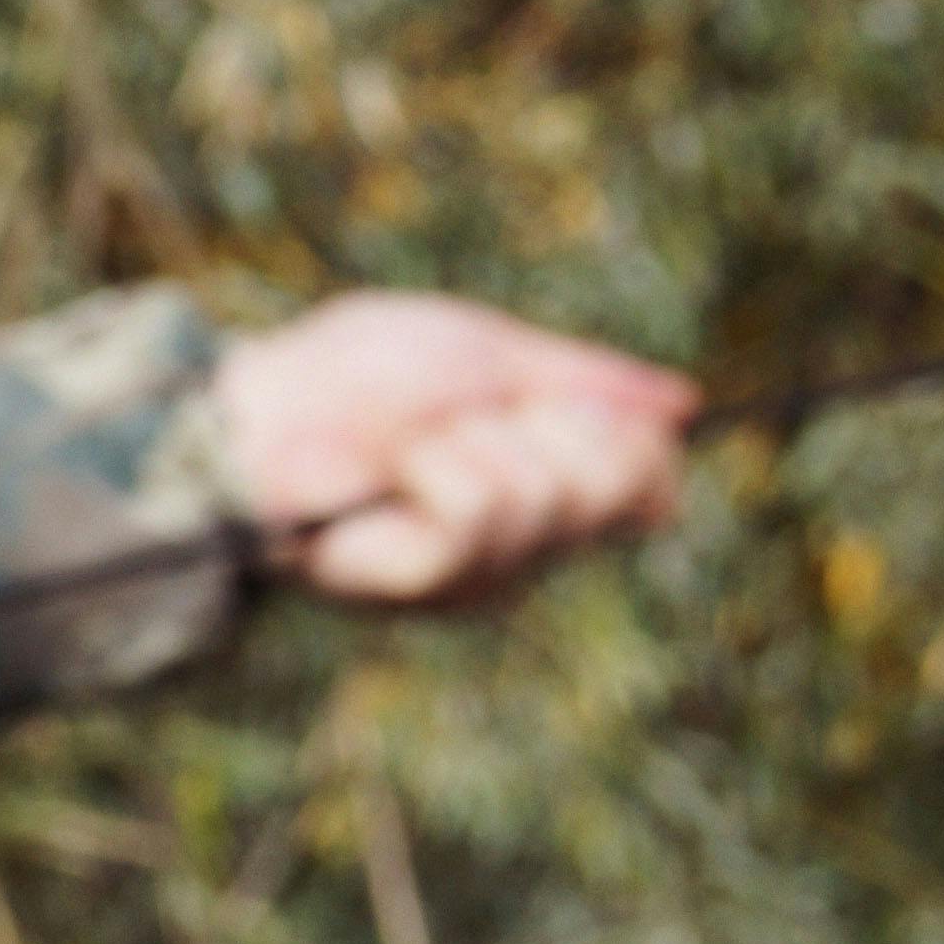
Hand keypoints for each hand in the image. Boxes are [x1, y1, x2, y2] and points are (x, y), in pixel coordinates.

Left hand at [211, 292, 690, 606]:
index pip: (649, 486)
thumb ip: (586, 382)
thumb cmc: (353, 380)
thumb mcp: (489, 356)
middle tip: (464, 418)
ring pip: (547, 493)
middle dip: (544, 421)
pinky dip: (439, 464)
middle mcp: (526, 547)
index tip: (546, 399)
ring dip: (474, 439)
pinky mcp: (430, 587)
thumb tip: (684, 405)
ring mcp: (482, 576)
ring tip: (412, 446)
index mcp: (545, 490)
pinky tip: (394, 473)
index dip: (625, 433)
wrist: (258, 409)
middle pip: (614, 484)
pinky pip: (483, 507)